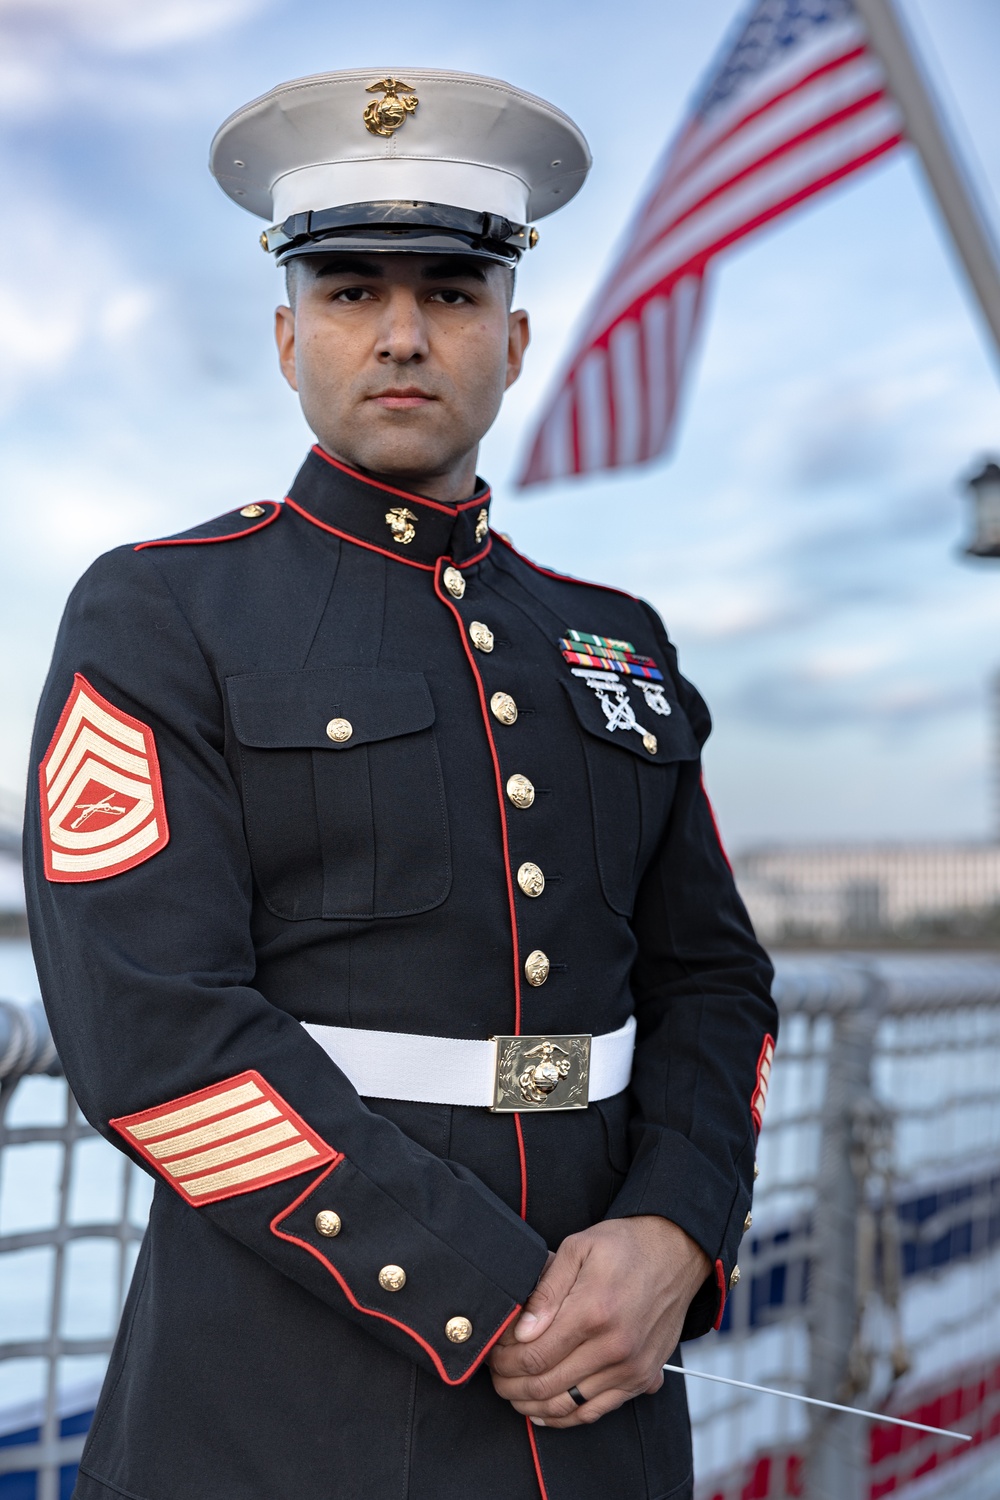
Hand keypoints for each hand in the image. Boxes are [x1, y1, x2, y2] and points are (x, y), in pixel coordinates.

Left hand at [488, 1217, 709, 1427]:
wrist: (676, 1253)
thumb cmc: (624, 1246)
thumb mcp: (578, 1248)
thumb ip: (546, 1291)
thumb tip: (521, 1332)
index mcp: (593, 1311)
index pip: (534, 1355)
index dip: (505, 1361)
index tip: (492, 1354)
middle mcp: (614, 1347)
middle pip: (546, 1385)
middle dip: (510, 1385)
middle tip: (495, 1375)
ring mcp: (630, 1367)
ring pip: (567, 1406)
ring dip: (532, 1405)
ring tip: (513, 1392)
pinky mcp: (642, 1378)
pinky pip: (596, 1412)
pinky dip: (565, 1418)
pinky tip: (544, 1410)